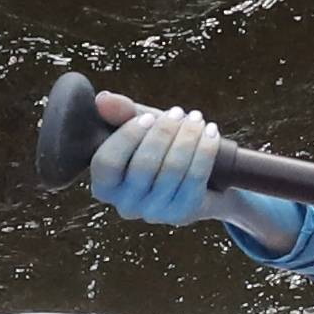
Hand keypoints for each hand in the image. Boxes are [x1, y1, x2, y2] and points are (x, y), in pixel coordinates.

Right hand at [89, 94, 297, 253]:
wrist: (202, 178)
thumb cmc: (161, 148)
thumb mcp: (140, 127)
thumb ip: (121, 113)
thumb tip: (102, 99)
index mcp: (104, 185)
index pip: (107, 162)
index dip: (127, 136)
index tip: (148, 117)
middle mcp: (125, 205)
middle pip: (143, 166)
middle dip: (164, 133)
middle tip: (179, 112)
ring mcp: (153, 213)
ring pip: (172, 170)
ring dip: (188, 137)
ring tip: (197, 118)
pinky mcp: (182, 214)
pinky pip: (195, 178)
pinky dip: (205, 150)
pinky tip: (211, 132)